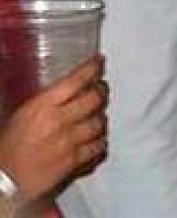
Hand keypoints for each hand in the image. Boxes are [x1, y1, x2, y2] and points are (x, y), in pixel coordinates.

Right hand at [0, 55, 107, 202]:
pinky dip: (99, 141)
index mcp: (41, 106)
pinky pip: (99, 146)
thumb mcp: (20, 115)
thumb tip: (63, 88)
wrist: (3, 181)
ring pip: (100, 122)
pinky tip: (94, 139)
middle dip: (100, 92)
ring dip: (100, 118)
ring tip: (96, 116)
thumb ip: (44, 100)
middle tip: (99, 90)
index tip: (98, 63)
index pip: (75, 80)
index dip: (91, 69)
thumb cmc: (6, 149)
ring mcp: (69, 142)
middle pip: (95, 99)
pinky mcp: (74, 162)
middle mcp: (59, 121)